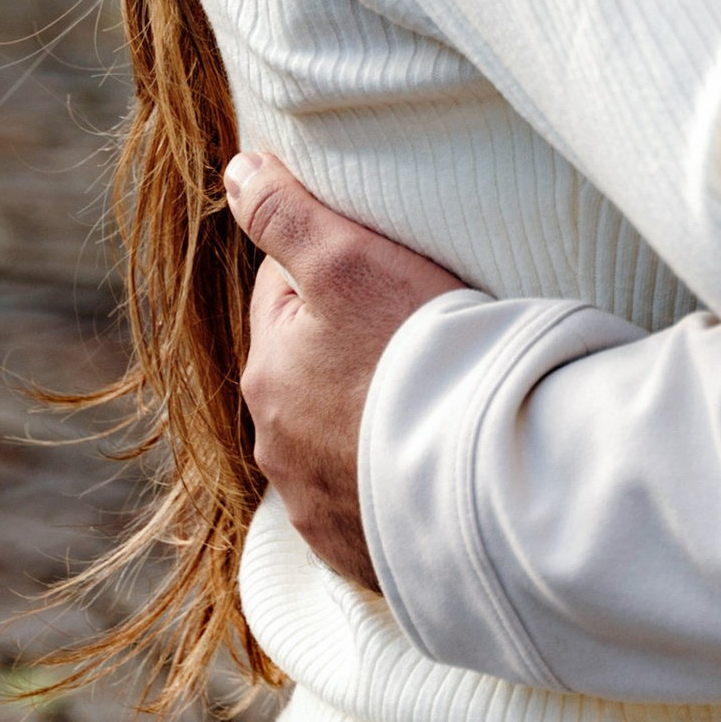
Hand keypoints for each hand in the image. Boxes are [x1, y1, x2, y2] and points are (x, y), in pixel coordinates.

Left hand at [223, 151, 465, 589]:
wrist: (486, 476)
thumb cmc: (420, 356)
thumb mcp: (351, 261)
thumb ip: (286, 212)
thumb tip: (234, 171)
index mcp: (268, 370)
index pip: (284, 295)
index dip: (337, 272)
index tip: (391, 274)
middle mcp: (275, 445)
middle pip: (308, 370)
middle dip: (347, 350)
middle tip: (420, 334)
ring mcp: (316, 505)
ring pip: (334, 439)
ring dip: (366, 419)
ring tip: (431, 401)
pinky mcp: (360, 551)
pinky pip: (366, 504)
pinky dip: (389, 482)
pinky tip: (429, 464)